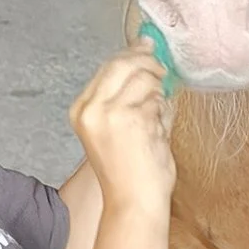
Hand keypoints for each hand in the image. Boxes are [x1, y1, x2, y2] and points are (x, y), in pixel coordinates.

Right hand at [67, 49, 173, 221]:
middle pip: (124, 63)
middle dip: (149, 63)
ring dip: (160, 94)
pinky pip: (159, 101)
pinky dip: (165, 113)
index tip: (147, 48)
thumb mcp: (116, 126)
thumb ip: (129, 92)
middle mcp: (92, 108)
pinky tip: (159, 133)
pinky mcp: (135, 119)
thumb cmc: (129, 169)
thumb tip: (147, 53)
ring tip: (157, 118)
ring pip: (146, 79)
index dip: (132, 54)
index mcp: (82, 110)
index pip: (108, 67)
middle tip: (163, 71)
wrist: (134, 201)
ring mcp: (112, 112)